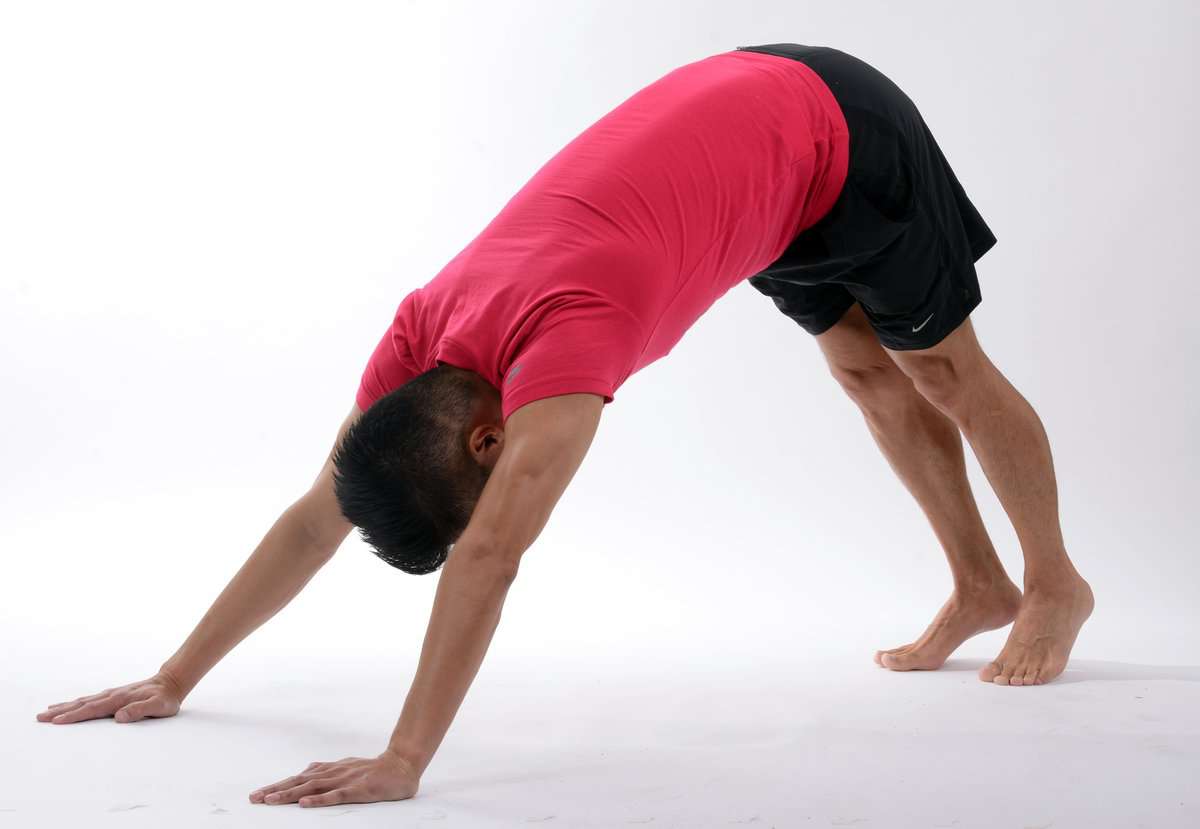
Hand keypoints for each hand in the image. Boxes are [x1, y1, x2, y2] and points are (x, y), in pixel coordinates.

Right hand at [36, 671, 184, 723]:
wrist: (170, 682)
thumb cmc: (165, 698)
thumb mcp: (158, 707)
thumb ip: (140, 711)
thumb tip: (119, 717)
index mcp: (119, 700)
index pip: (92, 710)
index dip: (74, 716)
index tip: (56, 721)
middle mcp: (111, 695)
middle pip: (81, 704)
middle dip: (60, 712)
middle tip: (40, 718)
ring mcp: (111, 694)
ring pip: (83, 701)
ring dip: (64, 707)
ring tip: (46, 712)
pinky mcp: (112, 696)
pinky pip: (89, 700)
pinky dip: (75, 703)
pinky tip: (67, 705)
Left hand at [249, 750, 419, 807]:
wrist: (402, 765)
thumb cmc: (373, 770)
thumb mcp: (347, 768)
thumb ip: (327, 771)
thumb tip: (307, 770)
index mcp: (330, 770)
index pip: (299, 778)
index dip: (278, 785)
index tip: (258, 794)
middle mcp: (334, 773)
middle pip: (300, 782)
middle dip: (276, 790)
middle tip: (255, 799)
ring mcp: (346, 780)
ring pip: (314, 787)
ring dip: (291, 794)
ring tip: (272, 801)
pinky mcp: (360, 789)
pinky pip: (337, 795)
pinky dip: (320, 799)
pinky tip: (306, 804)